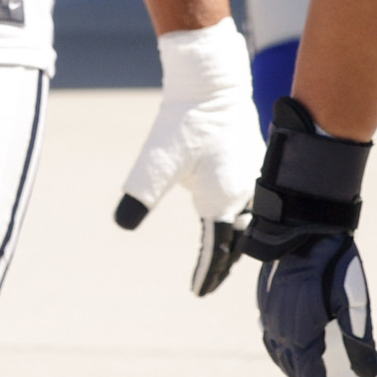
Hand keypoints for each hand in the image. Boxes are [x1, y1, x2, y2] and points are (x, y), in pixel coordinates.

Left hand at [116, 18, 253, 295]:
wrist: (212, 84)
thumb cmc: (184, 123)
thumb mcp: (155, 163)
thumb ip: (141, 195)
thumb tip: (124, 224)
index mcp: (223, 201)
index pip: (218, 250)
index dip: (207, 273)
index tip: (198, 293)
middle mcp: (245, 194)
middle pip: (238, 241)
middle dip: (225, 262)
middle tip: (212, 280)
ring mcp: (252, 176)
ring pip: (249, 220)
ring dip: (237, 240)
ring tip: (226, 255)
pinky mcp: (251, 160)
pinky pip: (253, 199)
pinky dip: (243, 215)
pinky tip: (234, 211)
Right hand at [253, 226, 376, 376]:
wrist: (302, 227)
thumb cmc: (335, 263)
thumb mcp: (355, 304)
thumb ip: (360, 343)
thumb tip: (369, 375)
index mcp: (300, 335)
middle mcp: (279, 332)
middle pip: (296, 373)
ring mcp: (269, 319)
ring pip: (282, 359)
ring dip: (298, 375)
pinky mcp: (266, 306)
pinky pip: (273, 342)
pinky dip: (286, 356)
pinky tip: (294, 352)